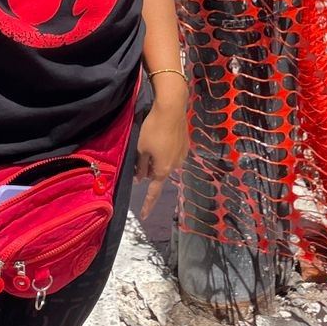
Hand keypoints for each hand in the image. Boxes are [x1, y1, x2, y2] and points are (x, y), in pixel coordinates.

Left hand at [135, 99, 188, 218]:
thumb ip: (140, 166)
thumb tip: (140, 178)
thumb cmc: (152, 129)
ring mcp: (182, 155)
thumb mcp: (140, 148)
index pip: (153, 191)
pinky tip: (161, 138)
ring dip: (157, 159)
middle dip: (149, 170)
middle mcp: (175, 165)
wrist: (171, 109)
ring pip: (165, 163)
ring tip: (150, 142)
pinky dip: (165, 150)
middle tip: (140, 157)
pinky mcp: (186, 144)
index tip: (144, 216)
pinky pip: (172, 153)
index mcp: (162, 169)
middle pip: (158, 173)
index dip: (148, 204)